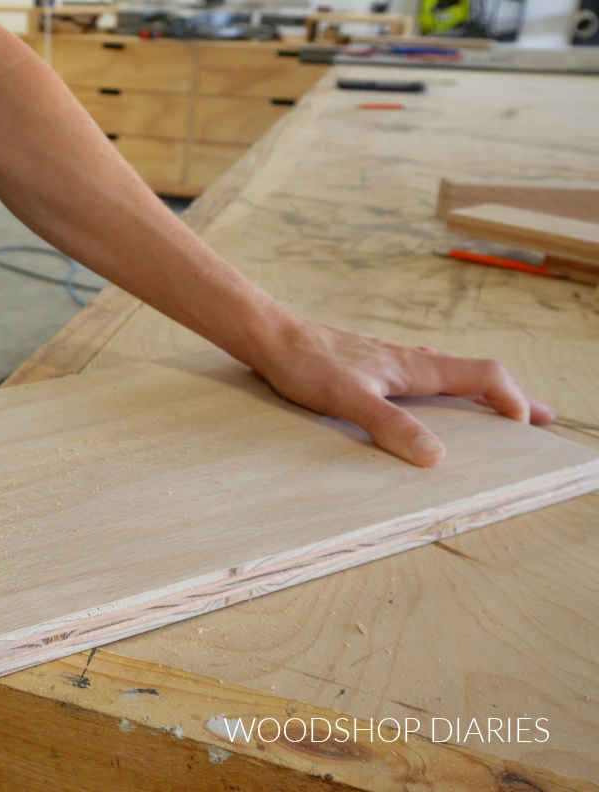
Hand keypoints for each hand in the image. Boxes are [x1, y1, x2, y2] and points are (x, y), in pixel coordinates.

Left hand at [252, 313, 554, 466]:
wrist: (271, 337)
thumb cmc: (307, 365)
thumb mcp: (350, 401)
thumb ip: (392, 425)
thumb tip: (436, 457)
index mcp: (414, 368)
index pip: (483, 376)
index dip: (512, 399)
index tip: (529, 425)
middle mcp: (409, 359)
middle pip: (474, 374)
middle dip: (510, 396)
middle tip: (540, 418)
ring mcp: (390, 358)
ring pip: (448, 373)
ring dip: (478, 391)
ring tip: (497, 408)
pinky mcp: (369, 361)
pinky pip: (420, 372)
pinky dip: (443, 384)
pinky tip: (428, 387)